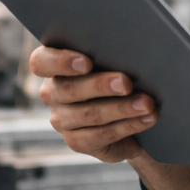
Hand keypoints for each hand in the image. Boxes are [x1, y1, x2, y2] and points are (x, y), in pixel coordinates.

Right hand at [28, 45, 155, 162]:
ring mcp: (61, 120)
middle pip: (69, 89)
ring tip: (147, 103)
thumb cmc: (116, 73)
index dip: (61, 61)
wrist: (127, 110)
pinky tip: (147, 118)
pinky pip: (102, 134)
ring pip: (89, 114)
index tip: (88, 62)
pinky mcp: (77, 141)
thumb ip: (110, 53)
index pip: (41, 62)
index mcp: (52, 66)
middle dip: (101, 85)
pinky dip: (129, 125)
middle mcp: (52, 93)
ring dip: (122, 108)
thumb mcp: (110, 60)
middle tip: (127, 83)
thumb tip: (132, 48)